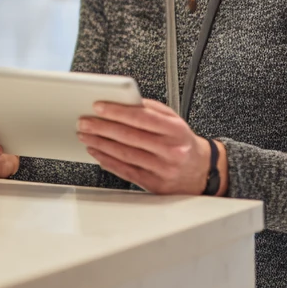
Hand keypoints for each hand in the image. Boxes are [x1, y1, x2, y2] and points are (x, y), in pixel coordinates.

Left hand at [77, 99, 221, 195]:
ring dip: (101, 144)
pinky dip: (108, 161)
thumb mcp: (174, 120)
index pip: (142, 117)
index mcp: (175, 130)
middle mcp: (170, 150)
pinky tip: (97, 153)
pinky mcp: (154, 185)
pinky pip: (126, 171)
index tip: (99, 107)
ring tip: (86, 136)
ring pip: (125, 155)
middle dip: (102, 128)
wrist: (201, 171)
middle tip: (85, 122)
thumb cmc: (183, 142)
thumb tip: (124, 102)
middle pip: (130, 137)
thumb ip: (151, 110)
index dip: (117, 111)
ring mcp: (162, 169)